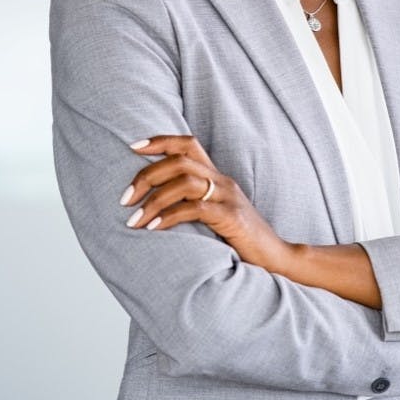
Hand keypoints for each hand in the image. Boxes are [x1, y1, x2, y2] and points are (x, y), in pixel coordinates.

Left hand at [121, 135, 293, 273]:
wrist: (275, 258)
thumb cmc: (239, 240)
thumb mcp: (214, 215)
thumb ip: (192, 203)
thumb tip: (153, 204)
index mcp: (216, 176)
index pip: (187, 144)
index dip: (159, 141)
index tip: (132, 146)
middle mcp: (222, 181)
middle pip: (179, 161)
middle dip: (146, 176)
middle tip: (124, 198)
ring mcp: (228, 197)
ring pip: (184, 181)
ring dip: (153, 199)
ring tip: (133, 219)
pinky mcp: (231, 216)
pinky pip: (194, 209)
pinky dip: (168, 217)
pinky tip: (153, 228)